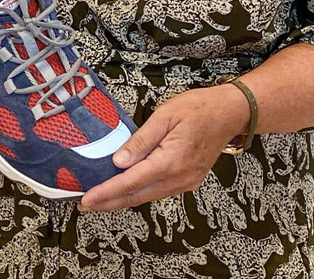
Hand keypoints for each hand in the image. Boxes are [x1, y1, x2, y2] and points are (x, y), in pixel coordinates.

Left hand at [78, 84, 250, 211]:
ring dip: (122, 199)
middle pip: (136, 197)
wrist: (230, 114)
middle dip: (108, 202)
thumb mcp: (164, 116)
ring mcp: (185, 182)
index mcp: (170, 162)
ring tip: (99, 198)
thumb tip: (118, 161)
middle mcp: (179, 178)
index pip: (130, 183)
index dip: (106, 193)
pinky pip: (158, 191)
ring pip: (147, 196)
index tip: (87, 200)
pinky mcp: (187, 181)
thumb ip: (140, 140)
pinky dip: (138, 192)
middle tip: (84, 205)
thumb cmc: (199, 109)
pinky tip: (125, 189)